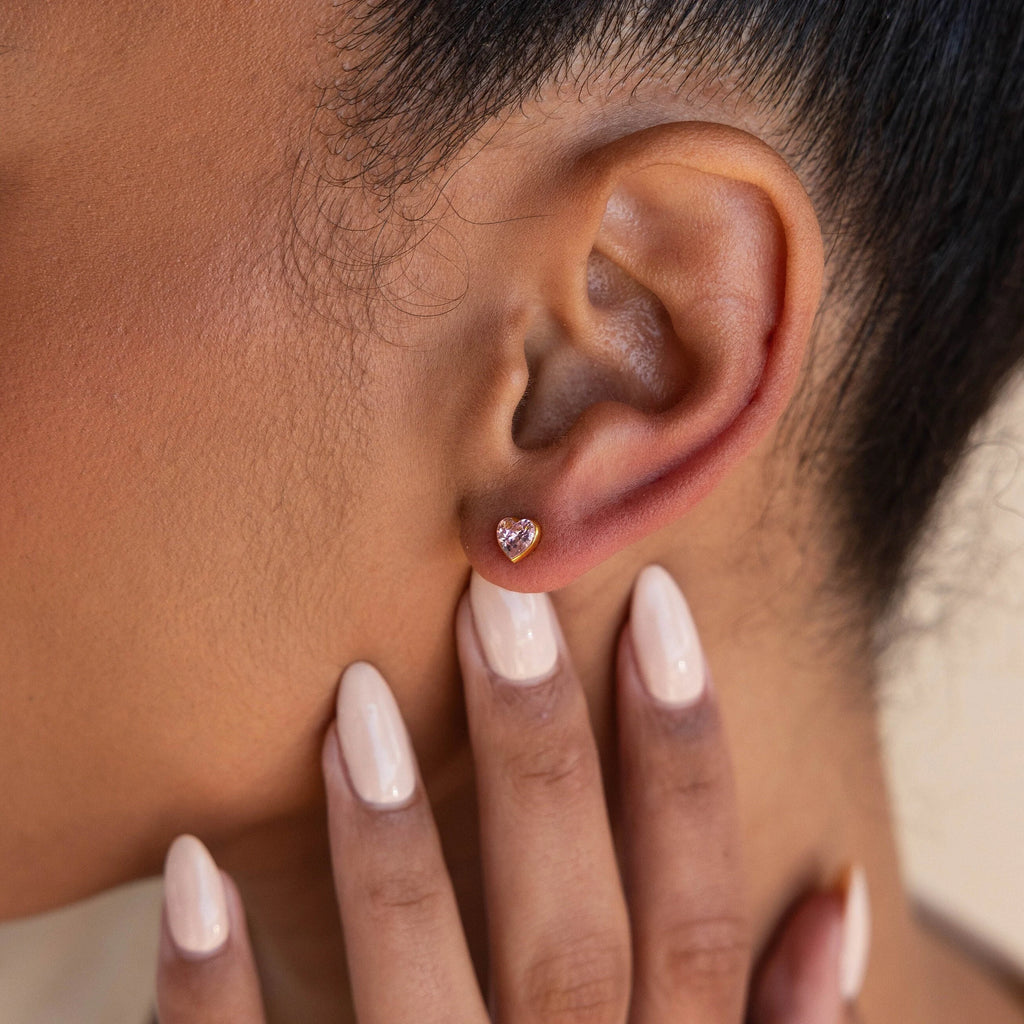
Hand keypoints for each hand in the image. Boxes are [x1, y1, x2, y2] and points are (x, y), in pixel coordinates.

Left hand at [155, 566, 862, 1021]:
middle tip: (494, 603)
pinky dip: (215, 993)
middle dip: (540, 759)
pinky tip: (194, 868)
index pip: (695, 915)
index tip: (653, 604)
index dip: (687, 758)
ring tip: (354, 698)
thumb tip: (839, 897)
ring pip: (421, 1005)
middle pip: (569, 937)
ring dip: (390, 852)